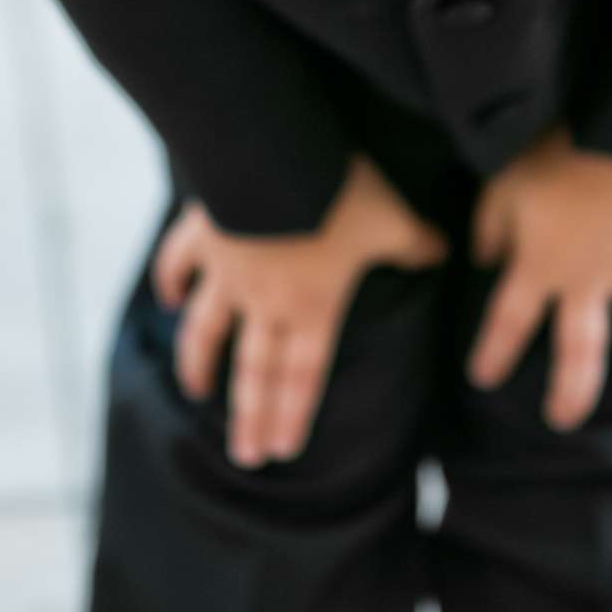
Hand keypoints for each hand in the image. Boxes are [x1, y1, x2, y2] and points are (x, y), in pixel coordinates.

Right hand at [150, 155, 449, 465]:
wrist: (273, 156)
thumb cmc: (338, 194)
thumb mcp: (392, 219)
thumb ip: (415, 244)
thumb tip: (443, 254)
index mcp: (313, 306)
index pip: (303, 375)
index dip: (293, 414)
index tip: (281, 451)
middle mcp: (265, 302)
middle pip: (255, 371)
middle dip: (251, 417)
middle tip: (244, 455)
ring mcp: (227, 273)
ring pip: (208, 331)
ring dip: (200, 364)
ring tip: (197, 391)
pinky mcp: (201, 237)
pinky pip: (179, 265)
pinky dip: (172, 283)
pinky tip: (169, 299)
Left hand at [465, 123, 611, 428]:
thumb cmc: (553, 148)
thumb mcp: (503, 184)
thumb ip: (489, 228)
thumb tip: (485, 260)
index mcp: (540, 265)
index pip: (509, 323)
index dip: (495, 353)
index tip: (483, 377)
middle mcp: (589, 279)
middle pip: (580, 353)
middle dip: (571, 392)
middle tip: (564, 419)